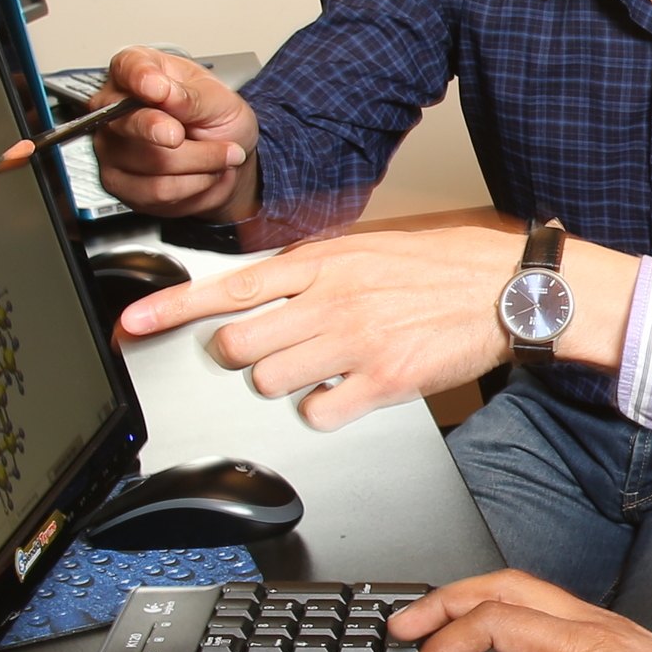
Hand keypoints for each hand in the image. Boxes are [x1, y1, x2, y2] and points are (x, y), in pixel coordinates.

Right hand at [88, 46, 260, 220]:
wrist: (226, 161)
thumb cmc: (216, 120)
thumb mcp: (218, 99)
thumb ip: (190, 96)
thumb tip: (162, 90)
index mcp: (138, 71)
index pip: (127, 67)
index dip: (139, 78)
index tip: (157, 89)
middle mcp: (115, 108)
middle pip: (128, 120)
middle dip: (160, 130)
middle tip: (180, 135)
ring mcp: (111, 147)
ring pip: (150, 161)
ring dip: (198, 163)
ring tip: (220, 155)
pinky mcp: (118, 184)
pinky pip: (155, 190)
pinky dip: (192, 186)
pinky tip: (205, 174)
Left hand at [115, 216, 626, 428]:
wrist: (516, 286)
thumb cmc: (455, 261)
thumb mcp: (377, 241)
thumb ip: (322, 259)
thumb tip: (279, 275)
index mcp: (325, 259)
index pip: (230, 285)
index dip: (173, 308)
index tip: (135, 324)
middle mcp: (331, 299)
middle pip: (239, 345)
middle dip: (244, 355)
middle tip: (270, 351)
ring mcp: (354, 342)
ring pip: (270, 382)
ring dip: (284, 383)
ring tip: (319, 367)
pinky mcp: (382, 381)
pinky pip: (317, 411)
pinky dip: (322, 408)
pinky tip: (345, 391)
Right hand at [395, 571, 651, 651]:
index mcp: (582, 641)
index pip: (490, 625)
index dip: (442, 649)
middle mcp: (588, 626)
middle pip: (500, 590)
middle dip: (443, 603)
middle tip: (402, 626)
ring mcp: (600, 632)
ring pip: (520, 598)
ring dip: (470, 607)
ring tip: (434, 628)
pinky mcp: (609, 646)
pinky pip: (540, 620)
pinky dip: (501, 625)